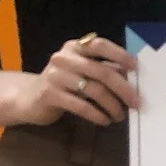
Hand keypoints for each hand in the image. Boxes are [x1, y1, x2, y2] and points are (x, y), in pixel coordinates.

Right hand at [25, 34, 140, 126]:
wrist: (29, 98)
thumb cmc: (64, 84)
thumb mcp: (84, 72)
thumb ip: (105, 69)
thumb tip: (134, 77)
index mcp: (75, 47)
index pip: (100, 45)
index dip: (120, 55)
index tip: (136, 68)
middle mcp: (63, 57)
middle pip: (102, 72)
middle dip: (123, 89)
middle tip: (136, 103)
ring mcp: (54, 75)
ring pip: (94, 90)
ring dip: (112, 105)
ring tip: (119, 116)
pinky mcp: (49, 94)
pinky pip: (80, 105)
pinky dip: (97, 114)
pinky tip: (105, 121)